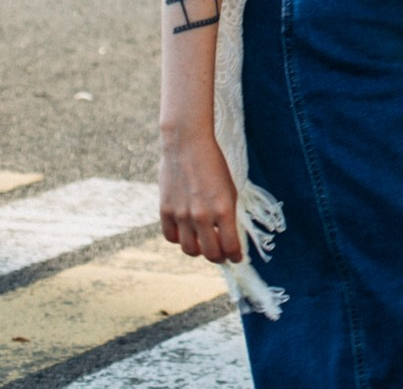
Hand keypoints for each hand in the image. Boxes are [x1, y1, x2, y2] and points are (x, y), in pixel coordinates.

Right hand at [159, 130, 243, 262]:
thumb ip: (228, 214)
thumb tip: (229, 236)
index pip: (231, 246)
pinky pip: (171, 237)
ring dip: (199, 251)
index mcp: (224, 209)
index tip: (237, 258)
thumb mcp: (230, 189)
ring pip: (190, 250)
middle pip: (210, 253)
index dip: (235, 256)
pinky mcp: (166, 211)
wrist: (187, 144)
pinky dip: (180, 239)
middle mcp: (202, 215)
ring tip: (204, 245)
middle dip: (219, 258)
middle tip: (222, 255)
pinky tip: (186, 233)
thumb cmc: (214, 164)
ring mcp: (182, 215)